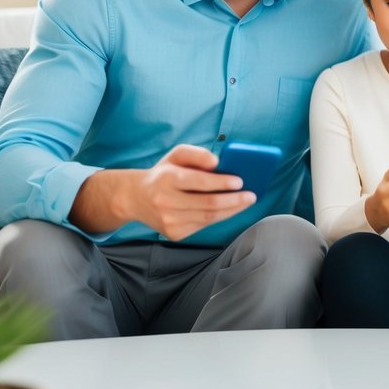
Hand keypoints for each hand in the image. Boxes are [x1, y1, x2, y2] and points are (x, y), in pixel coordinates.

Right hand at [128, 144, 255, 241]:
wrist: (137, 198)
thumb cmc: (164, 173)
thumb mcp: (176, 155)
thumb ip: (196, 154)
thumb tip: (217, 162)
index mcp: (166, 179)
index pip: (197, 182)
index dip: (220, 182)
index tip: (240, 181)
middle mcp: (165, 202)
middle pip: (207, 204)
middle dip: (233, 200)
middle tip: (251, 195)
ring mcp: (169, 221)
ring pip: (208, 218)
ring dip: (232, 211)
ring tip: (246, 202)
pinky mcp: (174, 234)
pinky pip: (203, 226)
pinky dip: (220, 217)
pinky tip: (231, 209)